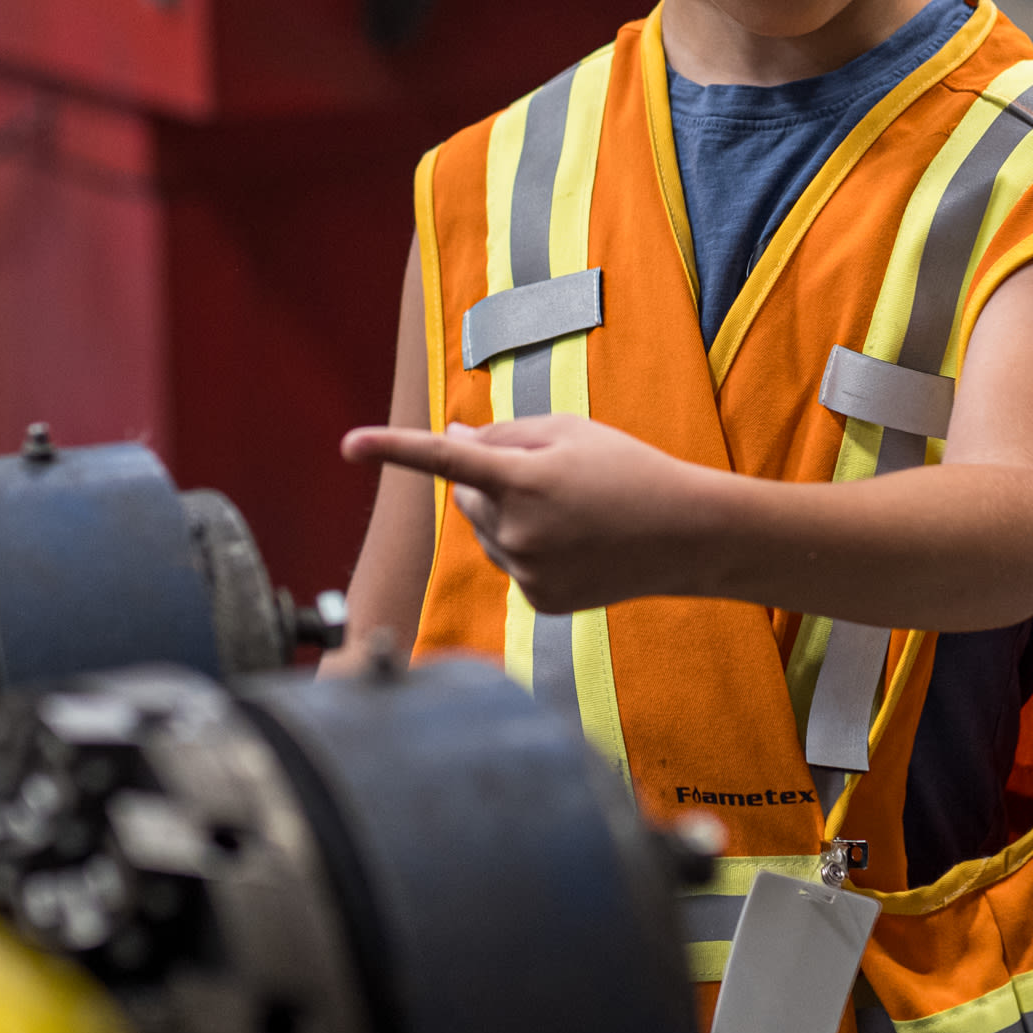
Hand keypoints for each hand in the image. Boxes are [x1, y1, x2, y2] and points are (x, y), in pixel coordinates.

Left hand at [339, 413, 725, 612]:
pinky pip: (510, 564)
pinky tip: (575, 545)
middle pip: (467, 496)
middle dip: (491, 481)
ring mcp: (527, 573)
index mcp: (524, 481)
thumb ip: (505, 435)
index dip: (393, 448)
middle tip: (549, 475)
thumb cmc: (628, 470)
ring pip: (486, 532)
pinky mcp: (537, 601)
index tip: (347, 444)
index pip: (445, 460)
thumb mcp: (569, 432)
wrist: (684, 535)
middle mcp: (518, 532)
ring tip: (571, 512)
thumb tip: (454, 441)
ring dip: (508, 516)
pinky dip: (528, 549)